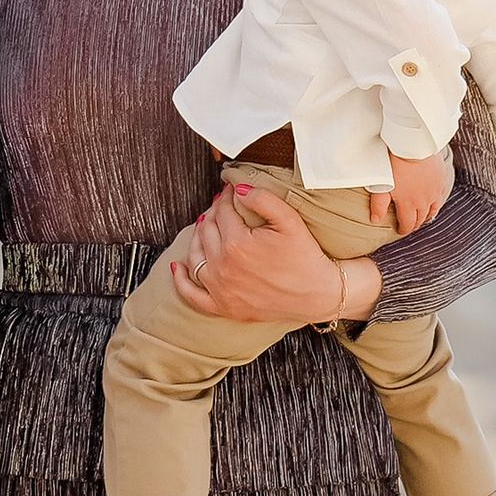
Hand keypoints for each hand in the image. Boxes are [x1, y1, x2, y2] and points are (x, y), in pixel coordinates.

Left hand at [169, 182, 379, 325]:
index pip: (222, 211)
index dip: (226, 196)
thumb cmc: (306, 256)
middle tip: (223, 206)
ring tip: (208, 225)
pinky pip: (192, 295)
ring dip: (198, 237)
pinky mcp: (224, 308)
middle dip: (214, 213)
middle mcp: (223, 267)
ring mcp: (221, 290)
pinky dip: (181, 279)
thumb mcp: (289, 220)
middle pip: (207, 230)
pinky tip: (178, 266)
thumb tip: (237, 188)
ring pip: (196, 255)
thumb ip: (262, 198)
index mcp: (237, 244)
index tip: (231, 190)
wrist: (317, 294)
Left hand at [382, 150, 448, 237]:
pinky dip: (436, 201)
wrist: (414, 145)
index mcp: (408, 204)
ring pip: (432, 210)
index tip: (400, 229)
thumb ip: (378, 204)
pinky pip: (441, 196)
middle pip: (421, 219)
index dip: (403, 228)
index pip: (408, 224)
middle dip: (414, 223)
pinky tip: (433, 199)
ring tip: (422, 215)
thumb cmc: (396, 163)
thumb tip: (375, 220)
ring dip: (426, 214)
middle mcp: (424, 201)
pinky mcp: (441, 180)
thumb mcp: (383, 184)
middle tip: (410, 223)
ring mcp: (434, 191)